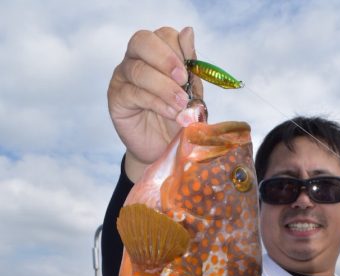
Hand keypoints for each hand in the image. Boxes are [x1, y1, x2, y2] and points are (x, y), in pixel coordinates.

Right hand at [107, 26, 202, 181]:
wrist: (164, 148)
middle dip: (165, 59)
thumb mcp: (191, 92)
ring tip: (180, 104)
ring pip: (138, 70)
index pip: (162, 35)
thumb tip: (188, 31)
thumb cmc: (177, 118)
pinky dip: (156, 102)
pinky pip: (134, 93)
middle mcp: (135, 59)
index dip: (176, 49)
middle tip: (182, 80)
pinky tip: (170, 112)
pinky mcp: (116, 99)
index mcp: (156, 53)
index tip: (188, 72)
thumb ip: (190, 66)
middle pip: (142, 41)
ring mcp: (123, 78)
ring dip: (164, 87)